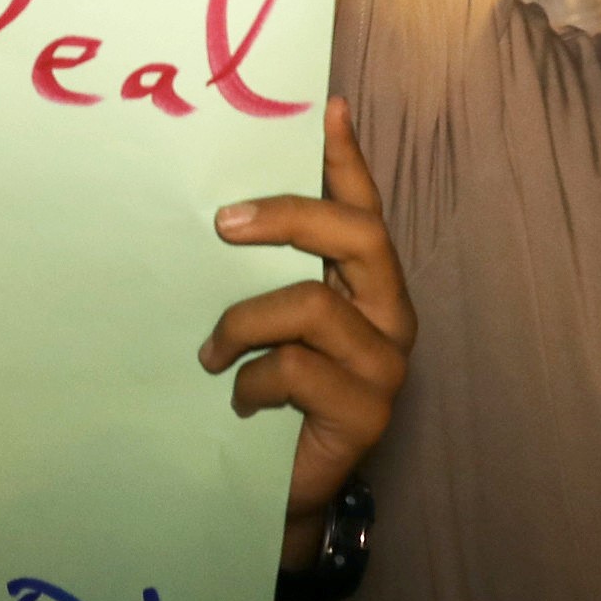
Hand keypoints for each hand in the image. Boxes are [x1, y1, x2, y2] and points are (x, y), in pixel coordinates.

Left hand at [201, 100, 414, 570]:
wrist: (280, 493)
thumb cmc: (271, 396)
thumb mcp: (267, 325)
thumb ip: (265, 275)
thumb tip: (221, 211)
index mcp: (368, 284)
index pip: (364, 209)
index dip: (348, 158)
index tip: (328, 106)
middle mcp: (390, 316)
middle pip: (355, 237)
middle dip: (287, 217)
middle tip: (223, 223)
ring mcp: (384, 366)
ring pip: (311, 307)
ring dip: (243, 323)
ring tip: (210, 354)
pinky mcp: (366, 413)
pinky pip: (295, 371)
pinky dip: (251, 381)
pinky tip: (238, 400)